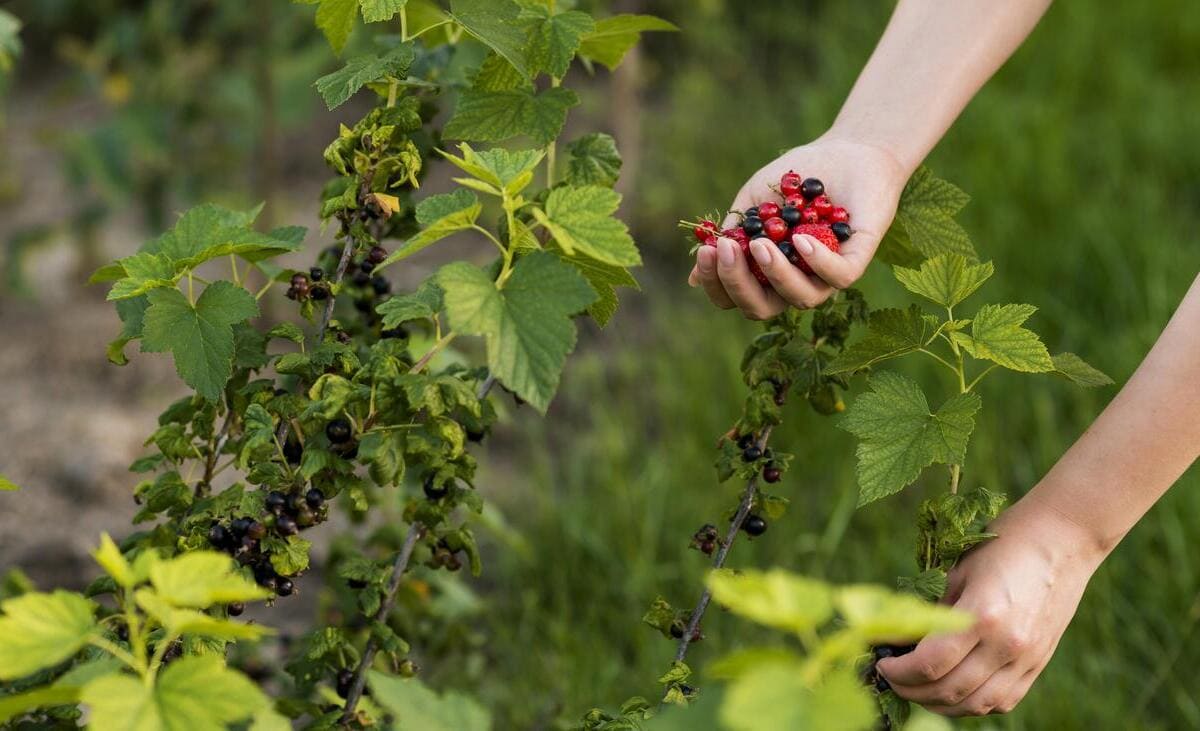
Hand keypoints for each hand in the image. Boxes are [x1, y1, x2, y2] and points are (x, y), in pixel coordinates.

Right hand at [688, 136, 905, 318]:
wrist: (844, 150)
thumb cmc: (793, 180)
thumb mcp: (752, 204)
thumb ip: (730, 237)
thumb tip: (693, 278)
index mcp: (766, 274)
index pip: (736, 297)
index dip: (717, 285)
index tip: (707, 252)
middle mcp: (795, 282)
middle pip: (761, 308)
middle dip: (738, 284)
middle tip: (727, 250)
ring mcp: (826, 275)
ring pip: (800, 298)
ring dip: (775, 274)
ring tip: (761, 242)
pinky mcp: (856, 260)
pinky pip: (838, 278)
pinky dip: (816, 262)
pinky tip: (799, 239)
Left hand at [877, 496, 1106, 715]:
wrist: (1062, 539)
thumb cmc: (1003, 545)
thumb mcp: (958, 572)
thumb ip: (932, 612)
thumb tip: (897, 640)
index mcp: (982, 616)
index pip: (929, 664)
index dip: (898, 672)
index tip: (881, 664)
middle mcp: (1006, 645)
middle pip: (949, 691)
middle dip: (911, 691)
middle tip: (892, 679)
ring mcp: (1027, 659)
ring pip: (976, 705)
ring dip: (940, 704)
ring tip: (917, 689)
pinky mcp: (1038, 664)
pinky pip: (1002, 701)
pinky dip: (973, 704)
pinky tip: (953, 690)